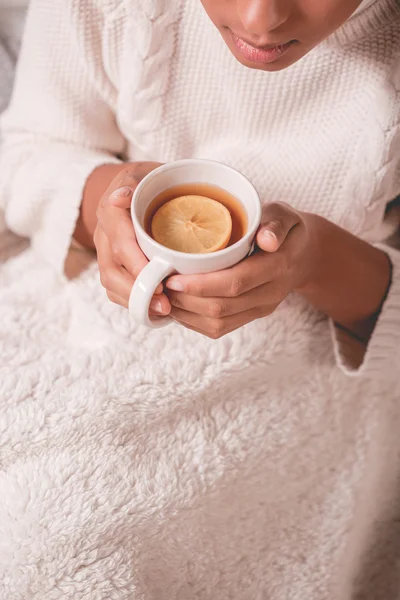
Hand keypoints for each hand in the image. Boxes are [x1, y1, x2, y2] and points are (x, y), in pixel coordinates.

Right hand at [94, 162, 171, 315]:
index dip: (138, 265)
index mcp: (111, 212)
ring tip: (162, 312)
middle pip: (112, 270)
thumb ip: (135, 183)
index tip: (159, 282)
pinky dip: (133, 302)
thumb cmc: (148, 180)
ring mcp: (105, 252)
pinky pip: (116, 289)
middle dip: (138, 290)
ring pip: (111, 283)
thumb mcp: (144, 173)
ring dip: (135, 301)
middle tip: (165, 304)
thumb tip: (121, 196)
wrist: (132, 185)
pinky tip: (154, 312)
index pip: (121, 243)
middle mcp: (104, 234)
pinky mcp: (111, 265)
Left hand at [165, 202, 314, 337]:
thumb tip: (266, 239)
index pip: (235, 283)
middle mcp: (270, 294)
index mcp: (277, 267)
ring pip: (218, 323)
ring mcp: (261, 309)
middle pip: (222, 307)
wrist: (303, 254)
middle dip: (186, 301)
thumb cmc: (285, 229)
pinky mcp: (251, 316)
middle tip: (158, 287)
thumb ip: (276, 224)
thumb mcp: (285, 216)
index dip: (201, 284)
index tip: (172, 277)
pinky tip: (176, 308)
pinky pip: (220, 328)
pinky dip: (193, 322)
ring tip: (162, 298)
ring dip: (186, 314)